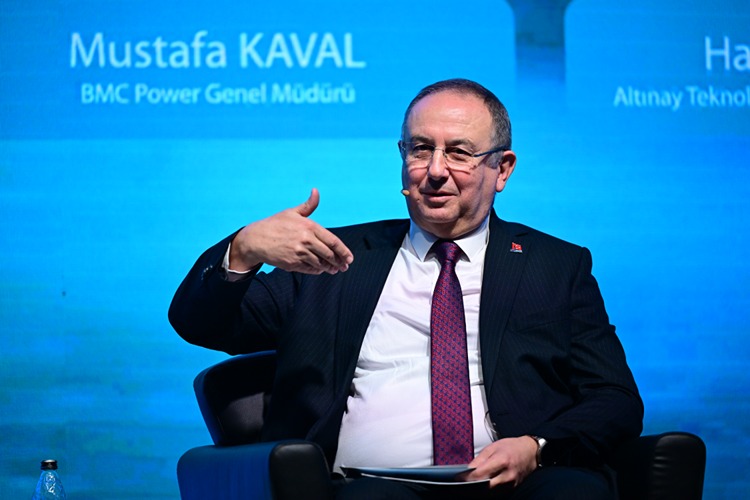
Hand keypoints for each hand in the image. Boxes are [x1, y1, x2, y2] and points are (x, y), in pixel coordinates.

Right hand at [229, 188, 353, 274]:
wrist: (256, 239)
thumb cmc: (275, 224)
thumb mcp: (292, 212)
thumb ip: (308, 205)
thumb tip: (316, 191)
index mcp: (309, 226)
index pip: (332, 241)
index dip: (343, 251)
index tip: (349, 258)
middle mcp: (305, 240)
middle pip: (329, 254)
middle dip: (339, 262)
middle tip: (344, 266)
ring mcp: (299, 253)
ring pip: (320, 263)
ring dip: (329, 267)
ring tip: (334, 269)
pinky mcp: (292, 263)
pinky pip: (310, 269)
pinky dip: (317, 270)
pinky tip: (320, 269)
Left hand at [463, 436, 537, 488]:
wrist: (530, 452)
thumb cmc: (512, 447)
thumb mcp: (492, 447)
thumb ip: (479, 460)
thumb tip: (467, 470)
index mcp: (501, 461)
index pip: (480, 474)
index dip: (467, 477)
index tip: (459, 477)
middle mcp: (507, 475)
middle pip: (485, 487)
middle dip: (472, 486)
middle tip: (463, 483)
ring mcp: (511, 484)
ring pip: (491, 492)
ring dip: (480, 490)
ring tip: (470, 485)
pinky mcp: (512, 488)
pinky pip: (497, 493)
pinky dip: (488, 491)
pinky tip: (481, 486)